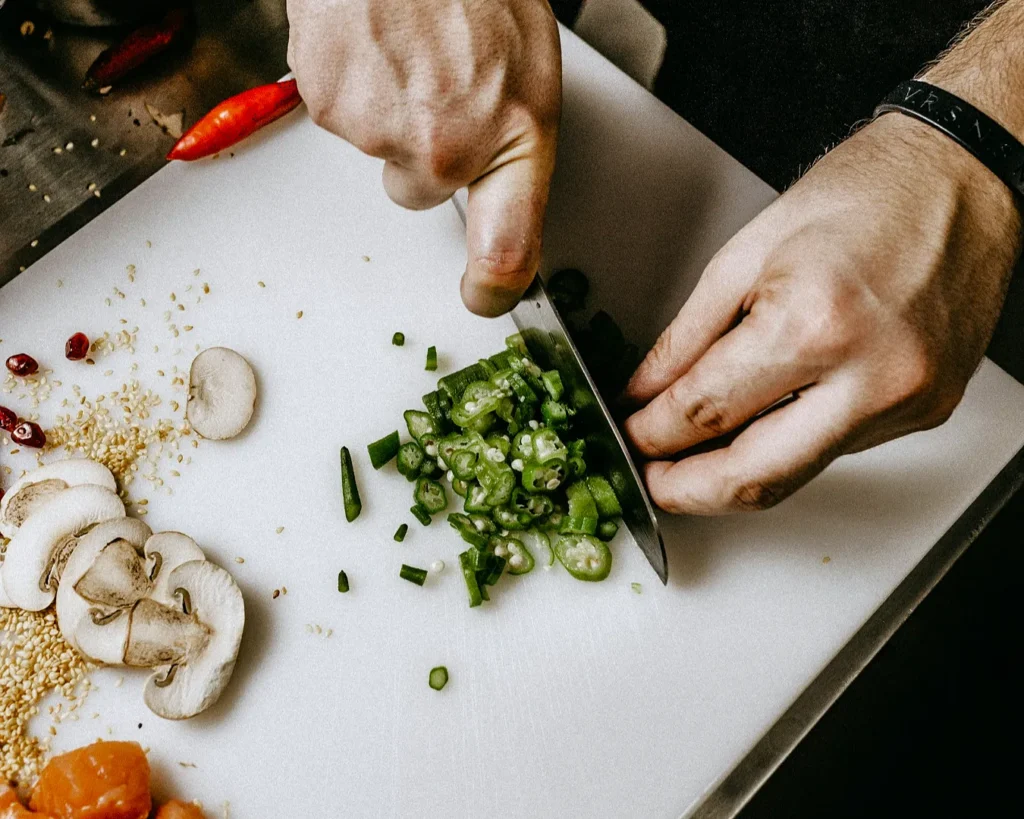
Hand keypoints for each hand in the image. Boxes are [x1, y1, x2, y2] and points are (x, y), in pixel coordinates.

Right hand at [286, 0, 560, 315]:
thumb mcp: (527, 66)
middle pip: (417, 190)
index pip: (508, 251)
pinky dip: (351, 82)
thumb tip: (488, 189)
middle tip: (435, 83)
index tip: (485, 295)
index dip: (494, 287)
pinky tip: (373, 39)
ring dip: (387, 106)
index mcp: (513, 136)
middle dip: (422, 149)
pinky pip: (338, 112)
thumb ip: (507, 139)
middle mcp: (446, 147)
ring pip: (376, 147)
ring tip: (406, 45)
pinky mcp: (328, 103)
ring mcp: (381, 129)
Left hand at [624, 114, 1020, 513]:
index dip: (652, 434)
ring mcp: (905, 401)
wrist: (960, 177)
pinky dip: (786, 446)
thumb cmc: (863, 194)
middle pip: (754, 477)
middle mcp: (870, 375)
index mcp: (814, 323)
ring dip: (734, 476)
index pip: (706, 411)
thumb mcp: (745, 254)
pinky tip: (760, 424)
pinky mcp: (926, 411)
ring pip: (796, 476)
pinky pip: (836, 450)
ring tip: (692, 457)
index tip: (632, 435)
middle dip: (687, 490)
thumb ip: (686, 338)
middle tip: (652, 480)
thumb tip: (646, 393)